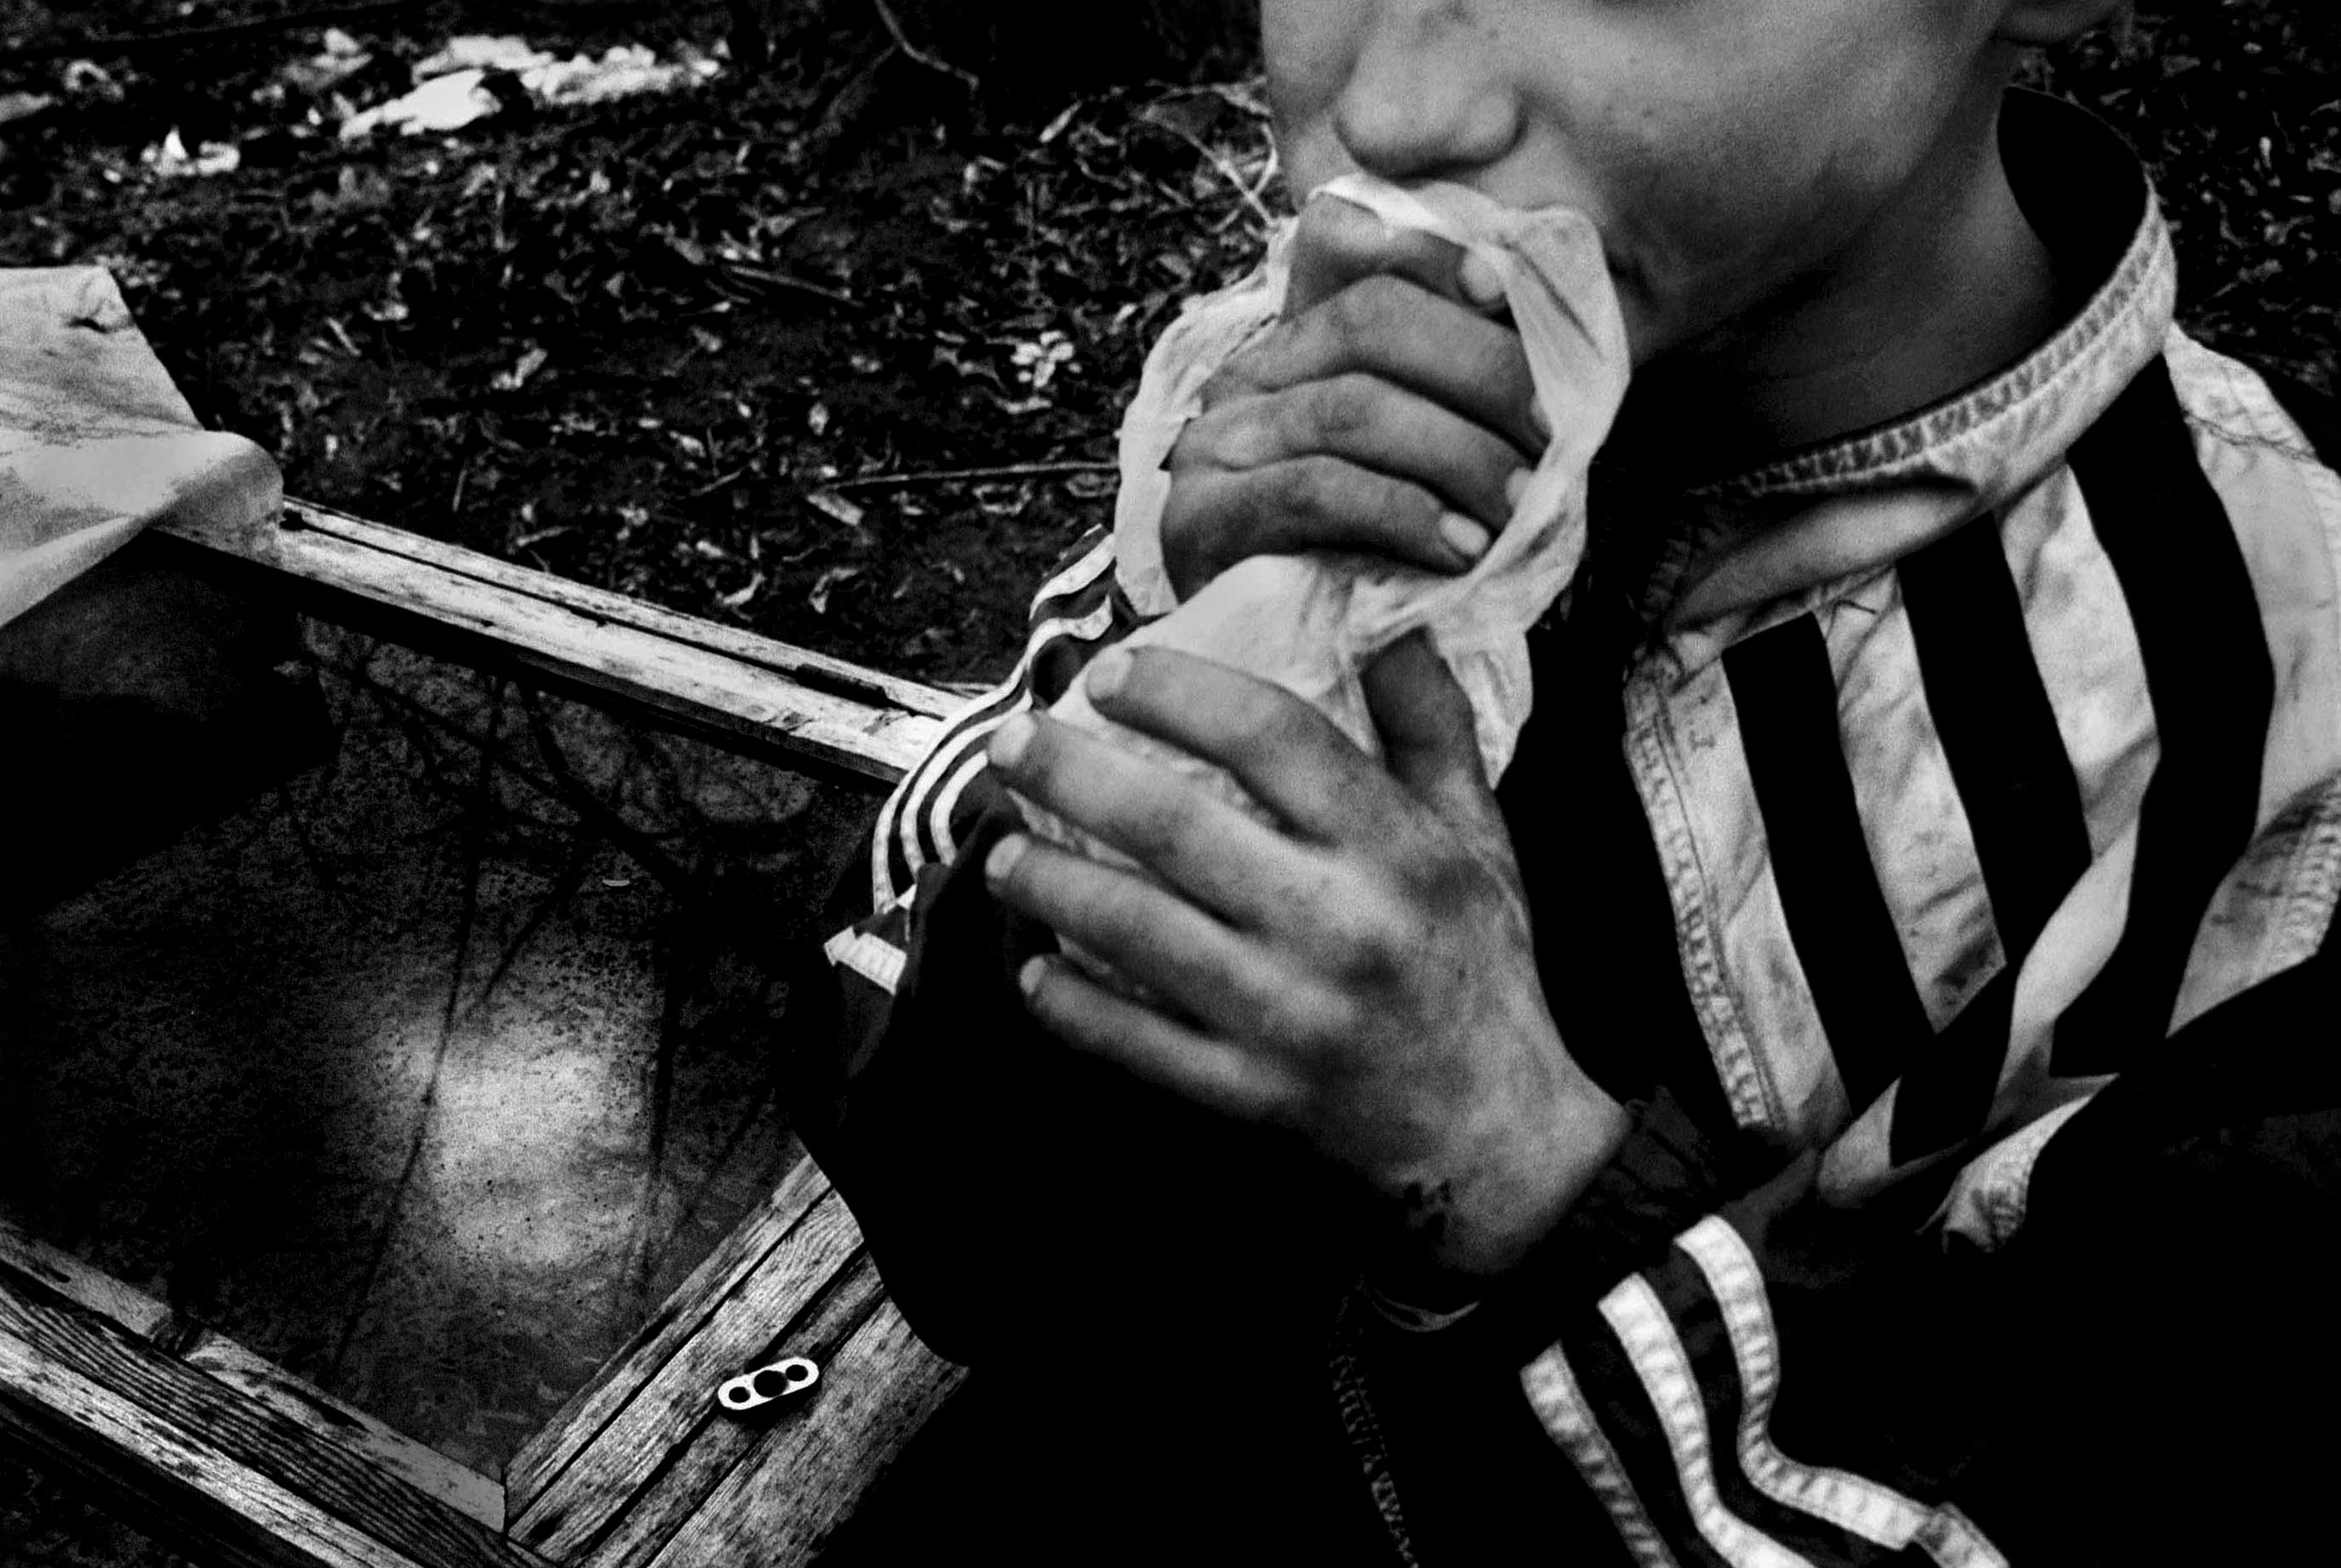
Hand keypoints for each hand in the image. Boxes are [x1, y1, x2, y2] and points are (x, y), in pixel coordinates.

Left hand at [982, 632, 1626, 1298]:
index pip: (1272, 737)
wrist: (1495, 1137)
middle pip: (1173, 825)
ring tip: (1000, 852)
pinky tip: (1035, 971)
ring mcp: (1285, 1015)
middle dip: (1069, 773)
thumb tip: (1388, 620)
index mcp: (1394, 848)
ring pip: (1132, 930)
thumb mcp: (1481, 837)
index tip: (1111, 672)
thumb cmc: (1478, 967)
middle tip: (1010, 743)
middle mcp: (1337, 924)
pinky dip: (1071, 1006)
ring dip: (1048, 883)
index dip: (1180, 690)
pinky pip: (1133, 1043)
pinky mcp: (1249, 1092)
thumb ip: (1432, 725)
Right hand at [1159, 195, 1546, 599]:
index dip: (1426, 252)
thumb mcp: (1430, 469)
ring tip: (1522, 504)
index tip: (1502, 289)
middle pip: (1367, 321)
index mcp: (1290, 347)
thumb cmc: (1381, 572)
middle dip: (1478, 367)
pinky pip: (1318, 490)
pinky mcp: (1202, 522)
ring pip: (1353, 407)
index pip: (1343, 249)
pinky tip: (1463, 548)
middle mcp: (1241, 382)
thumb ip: (1455, 390)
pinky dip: (1405, 513)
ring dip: (1460, 454)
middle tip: (1554, 429)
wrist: (1304, 691)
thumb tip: (1528, 308)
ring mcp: (1213, 448)